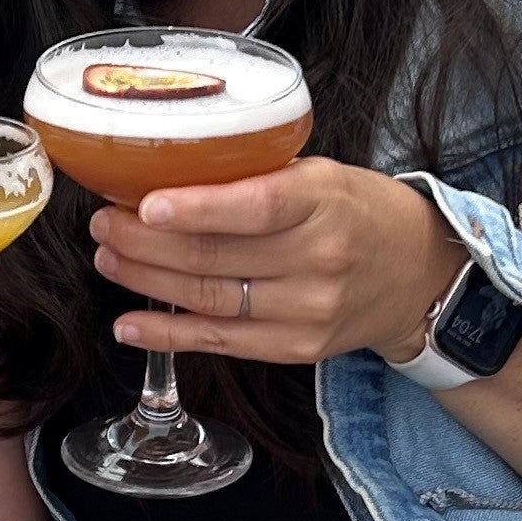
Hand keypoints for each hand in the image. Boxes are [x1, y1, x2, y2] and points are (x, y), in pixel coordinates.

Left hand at [91, 157, 462, 367]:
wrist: (418, 274)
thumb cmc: (359, 212)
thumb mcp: (322, 175)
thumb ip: (257, 177)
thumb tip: (168, 173)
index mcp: (323, 202)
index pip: (256, 206)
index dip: (197, 208)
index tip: (146, 202)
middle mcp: (318, 259)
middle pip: (217, 255)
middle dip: (146, 240)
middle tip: (104, 223)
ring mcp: (308, 310)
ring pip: (210, 299)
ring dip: (147, 279)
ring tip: (109, 257)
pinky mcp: (297, 348)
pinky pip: (222, 343)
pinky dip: (169, 335)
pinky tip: (128, 324)